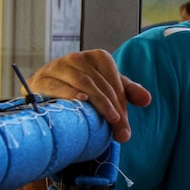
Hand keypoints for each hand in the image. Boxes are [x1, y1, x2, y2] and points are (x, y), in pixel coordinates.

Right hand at [25, 49, 151, 142]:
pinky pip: (57, 86)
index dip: (122, 103)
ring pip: (83, 82)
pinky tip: (81, 102)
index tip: (124, 126)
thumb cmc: (81, 88)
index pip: (114, 80)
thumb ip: (127, 91)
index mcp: (97, 57)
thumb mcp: (107, 87)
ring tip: (109, 120)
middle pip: (100, 83)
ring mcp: (58, 66)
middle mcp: (78, 58)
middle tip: (120, 132)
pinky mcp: (42, 79)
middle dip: (113, 108)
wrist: (46, 89)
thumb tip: (147, 99)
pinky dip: (70, 93)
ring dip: (98, 102)